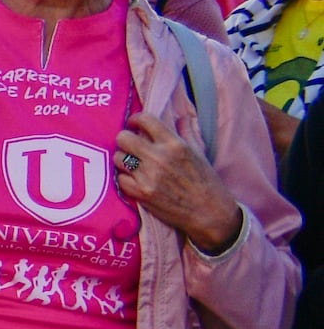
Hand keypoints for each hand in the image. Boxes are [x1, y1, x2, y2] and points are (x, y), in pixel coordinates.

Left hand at [114, 116, 244, 252]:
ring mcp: (148, 176)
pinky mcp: (141, 193)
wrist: (210, 212)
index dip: (136, 120)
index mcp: (175, 144)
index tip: (135, 124)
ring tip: (134, 165)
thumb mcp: (199, 152)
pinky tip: (135, 180)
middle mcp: (159, 158)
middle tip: (131, 146)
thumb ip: (186, 132)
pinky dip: (125, 179)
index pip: (145, 119)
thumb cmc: (206, 181)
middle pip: (123, 138)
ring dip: (123, 160)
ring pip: (118, 158)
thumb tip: (181, 116)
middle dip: (125, 140)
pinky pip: (120, 179)